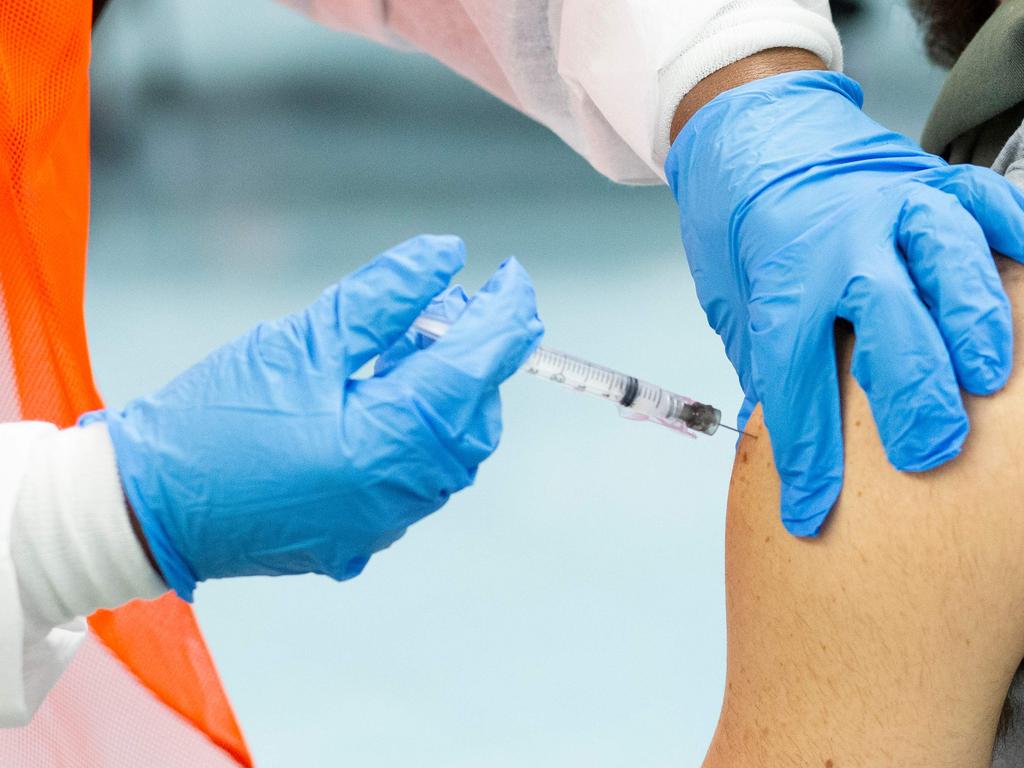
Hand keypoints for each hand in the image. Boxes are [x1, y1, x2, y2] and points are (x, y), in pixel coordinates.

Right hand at [86, 235, 542, 598]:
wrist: (146, 505)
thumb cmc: (213, 416)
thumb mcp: (300, 340)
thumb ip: (384, 297)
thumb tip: (447, 255)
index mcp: (387, 444)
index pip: (477, 369)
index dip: (507, 317)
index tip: (514, 278)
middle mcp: (399, 496)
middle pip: (474, 415)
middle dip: (475, 357)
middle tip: (443, 310)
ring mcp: (382, 524)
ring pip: (450, 451)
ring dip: (444, 395)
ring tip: (403, 350)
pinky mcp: (361, 537)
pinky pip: (415, 479)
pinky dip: (415, 433)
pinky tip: (380, 400)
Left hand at [666, 70, 1023, 535]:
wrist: (753, 130)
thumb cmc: (741, 225)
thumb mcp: (735, 300)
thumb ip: (768, 357)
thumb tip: (788, 428)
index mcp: (782, 276)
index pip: (794, 378)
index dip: (805, 455)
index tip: (809, 514)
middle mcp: (844, 238)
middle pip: (888, 321)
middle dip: (912, 394)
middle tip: (927, 453)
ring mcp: (896, 202)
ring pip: (951, 259)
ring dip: (977, 322)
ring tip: (988, 378)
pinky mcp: (934, 177)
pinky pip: (990, 203)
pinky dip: (1019, 237)